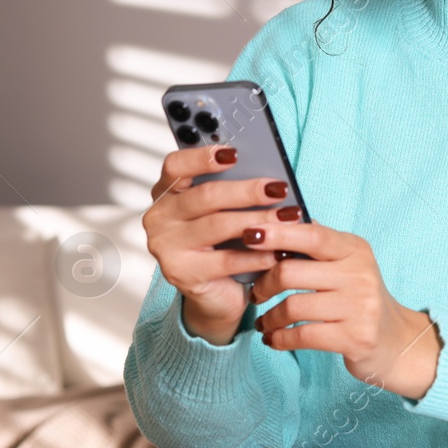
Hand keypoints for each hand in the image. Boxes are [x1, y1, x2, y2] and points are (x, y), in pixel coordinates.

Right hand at [143, 144, 300, 345]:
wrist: (214, 294)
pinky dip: (257, 255)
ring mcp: (166, 247)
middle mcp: (159, 218)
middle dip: (247, 191)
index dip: (202, 157)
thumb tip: (266, 173)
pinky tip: (278, 251)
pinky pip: (226, 260)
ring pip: (218, 226)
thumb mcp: (220, 213)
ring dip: (258, 219)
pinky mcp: (183, 274)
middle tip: (279, 188)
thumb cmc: (221, 244)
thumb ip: (229, 190)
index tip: (234, 153)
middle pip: (205, 196)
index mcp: (165, 194)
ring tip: (288, 217)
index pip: (175, 166)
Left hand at [245, 221, 441, 399]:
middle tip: (255, 293)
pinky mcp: (355, 338)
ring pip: (293, 307)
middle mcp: (360, 275)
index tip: (248, 234)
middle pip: (291, 272)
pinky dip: (279, 338)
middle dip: (264, 284)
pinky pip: (302, 336)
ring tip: (263, 322)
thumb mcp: (346, 264)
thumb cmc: (359, 298)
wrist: (395, 341)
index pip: (312, 235)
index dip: (277, 233)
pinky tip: (273, 339)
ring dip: (269, 317)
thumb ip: (317, 244)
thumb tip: (280, 215)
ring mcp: (360, 308)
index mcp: (354, 249)